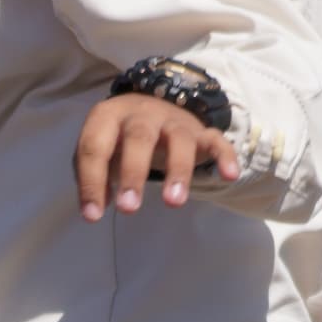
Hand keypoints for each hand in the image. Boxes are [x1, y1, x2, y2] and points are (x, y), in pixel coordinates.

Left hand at [75, 94, 237, 222]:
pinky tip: (230, 175)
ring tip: (173, 203)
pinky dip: (224, 156)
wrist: (152, 106)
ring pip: (179, 140)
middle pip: (139, 138)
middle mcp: (142, 114)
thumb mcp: (100, 151)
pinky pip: (216, 140)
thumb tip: (95, 210)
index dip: (92, 181)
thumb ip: (94, 178)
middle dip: (133, 174)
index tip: (93, 216)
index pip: (96, 147)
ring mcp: (174, 121)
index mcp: (108, 117)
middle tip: (128, 209)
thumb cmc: (119, 138)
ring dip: (178, 171)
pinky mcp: (200, 131)